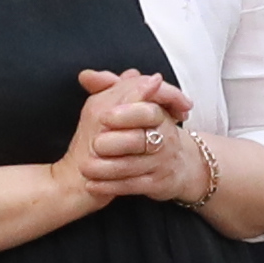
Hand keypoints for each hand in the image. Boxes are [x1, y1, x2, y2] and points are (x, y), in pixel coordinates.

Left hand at [58, 64, 195, 214]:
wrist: (178, 166)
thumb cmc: (151, 131)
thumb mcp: (136, 106)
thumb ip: (111, 88)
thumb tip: (86, 75)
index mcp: (159, 115)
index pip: (148, 111)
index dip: (127, 114)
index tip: (105, 117)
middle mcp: (164, 138)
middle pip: (140, 139)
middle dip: (116, 142)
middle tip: (96, 144)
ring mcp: (161, 163)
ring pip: (131, 166)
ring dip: (106, 168)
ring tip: (85, 167)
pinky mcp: (156, 184)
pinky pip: (131, 186)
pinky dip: (110, 186)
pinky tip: (92, 185)